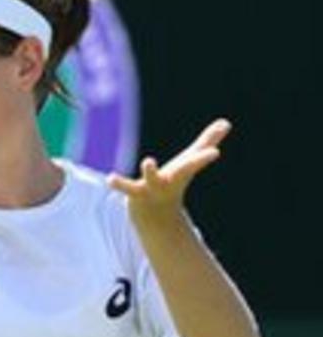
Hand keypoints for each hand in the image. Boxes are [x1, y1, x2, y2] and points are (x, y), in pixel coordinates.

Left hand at [108, 118, 231, 219]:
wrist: (156, 214)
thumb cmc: (174, 180)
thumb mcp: (189, 161)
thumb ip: (206, 142)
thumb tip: (226, 122)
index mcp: (182, 172)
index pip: (195, 163)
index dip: (204, 157)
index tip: (215, 152)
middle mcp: (170, 181)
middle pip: (182, 172)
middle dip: (191, 164)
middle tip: (202, 154)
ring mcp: (152, 188)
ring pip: (152, 180)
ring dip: (151, 172)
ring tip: (149, 161)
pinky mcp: (134, 193)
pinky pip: (125, 188)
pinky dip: (119, 183)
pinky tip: (110, 179)